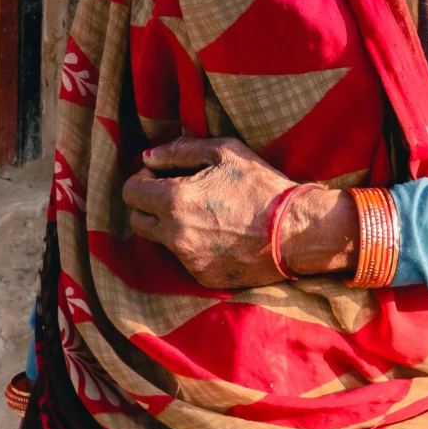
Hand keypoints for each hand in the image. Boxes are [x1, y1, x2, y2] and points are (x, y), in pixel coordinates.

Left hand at [120, 136, 358, 289]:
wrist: (296, 231)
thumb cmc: (261, 185)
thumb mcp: (224, 152)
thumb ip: (180, 151)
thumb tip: (149, 157)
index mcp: (174, 200)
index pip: (130, 192)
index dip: (142, 180)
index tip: (160, 176)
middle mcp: (174, 234)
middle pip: (136, 221)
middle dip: (148, 205)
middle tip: (173, 194)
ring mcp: (187, 260)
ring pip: (159, 241)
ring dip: (169, 226)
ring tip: (200, 214)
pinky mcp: (202, 277)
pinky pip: (184, 259)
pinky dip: (192, 246)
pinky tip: (217, 234)